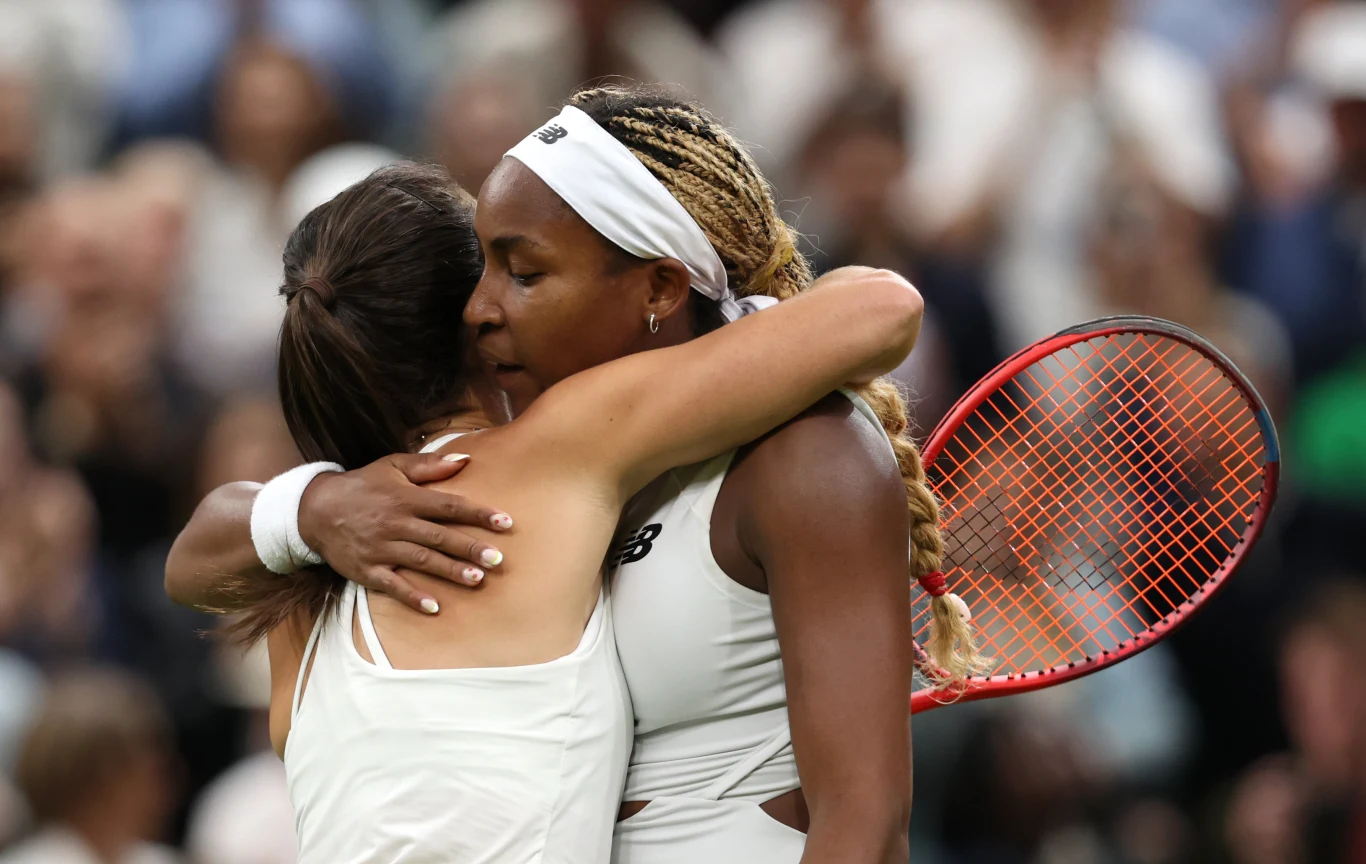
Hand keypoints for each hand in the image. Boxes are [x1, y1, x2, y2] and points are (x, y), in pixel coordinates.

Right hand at [297, 453, 512, 612]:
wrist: (314, 509)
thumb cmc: (362, 485)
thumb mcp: (393, 466)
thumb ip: (429, 465)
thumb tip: (466, 460)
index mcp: (406, 498)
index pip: (449, 506)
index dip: (478, 513)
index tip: (505, 521)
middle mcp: (396, 524)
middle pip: (440, 537)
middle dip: (470, 547)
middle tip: (498, 558)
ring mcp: (381, 549)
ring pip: (421, 561)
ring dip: (450, 571)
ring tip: (477, 579)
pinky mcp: (367, 569)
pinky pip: (392, 586)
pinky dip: (412, 597)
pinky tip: (434, 607)